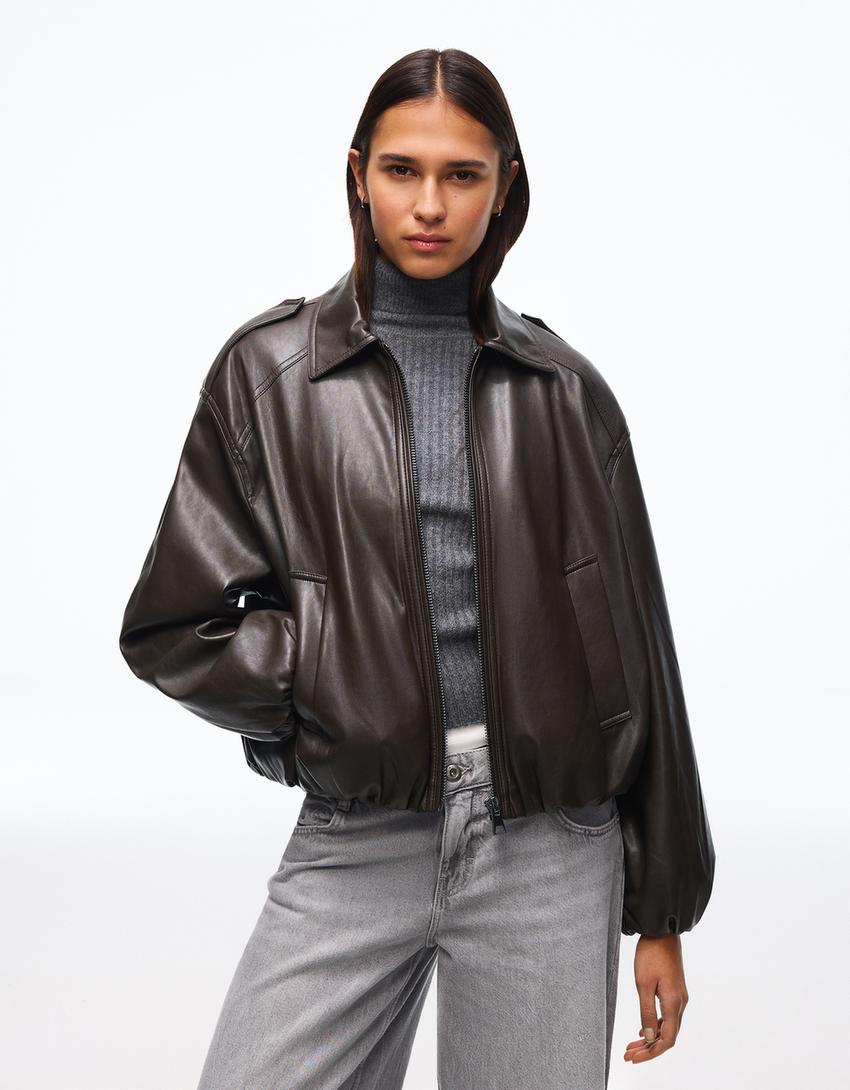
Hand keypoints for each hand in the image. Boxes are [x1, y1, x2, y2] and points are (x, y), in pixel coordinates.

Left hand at [623, 933, 688, 1063]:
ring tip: (631, 1046)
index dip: (651, 1053)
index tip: (634, 1058)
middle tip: (629, 1056)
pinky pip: (667, 1016)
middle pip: (667, 1036)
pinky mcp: (674, 990)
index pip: (667, 1040)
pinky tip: (643, 1030)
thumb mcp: (643, 984)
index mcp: (673, 1003)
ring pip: (667, 1026)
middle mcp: (680, 1003)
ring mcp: (679, 996)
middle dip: (648, 1049)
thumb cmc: (651, 954)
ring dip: (650, 1038)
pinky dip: (655, 1026)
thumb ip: (646, 1012)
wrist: (662, 931)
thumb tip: (649, 1038)